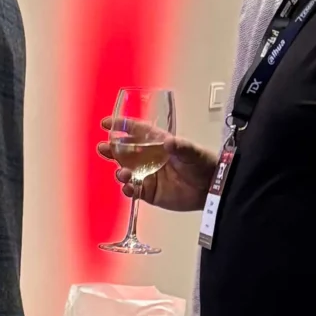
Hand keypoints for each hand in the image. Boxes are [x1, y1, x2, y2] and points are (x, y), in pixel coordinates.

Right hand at [95, 122, 214, 211]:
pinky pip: (133, 190)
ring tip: (122, 173)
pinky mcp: (150, 192)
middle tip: (103, 148)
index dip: (122, 127)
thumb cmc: (203, 164)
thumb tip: (168, 143)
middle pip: (125, 152)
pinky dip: (128, 189)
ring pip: (126, 172)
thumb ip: (181, 147)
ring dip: (120, 171)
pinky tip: (128, 188)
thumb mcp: (193, 152)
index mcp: (158, 144)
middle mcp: (150, 158)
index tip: (107, 123)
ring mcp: (148, 176)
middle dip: (112, 150)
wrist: (212, 189)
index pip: (137, 132)